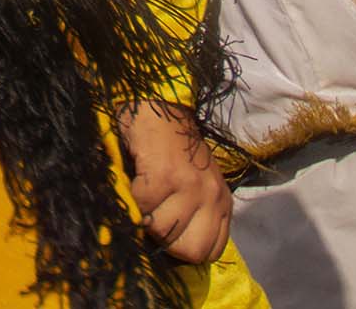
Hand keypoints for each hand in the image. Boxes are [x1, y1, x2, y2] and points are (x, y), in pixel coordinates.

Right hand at [114, 101, 231, 265]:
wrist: (159, 104)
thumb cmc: (173, 147)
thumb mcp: (196, 183)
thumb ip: (194, 213)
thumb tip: (170, 249)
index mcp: (222, 202)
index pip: (210, 251)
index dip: (183, 248)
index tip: (168, 233)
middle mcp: (212, 196)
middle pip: (191, 250)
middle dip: (166, 243)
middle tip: (153, 219)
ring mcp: (190, 186)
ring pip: (163, 232)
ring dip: (145, 219)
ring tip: (144, 197)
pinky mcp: (164, 175)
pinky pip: (143, 207)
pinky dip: (133, 198)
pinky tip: (135, 181)